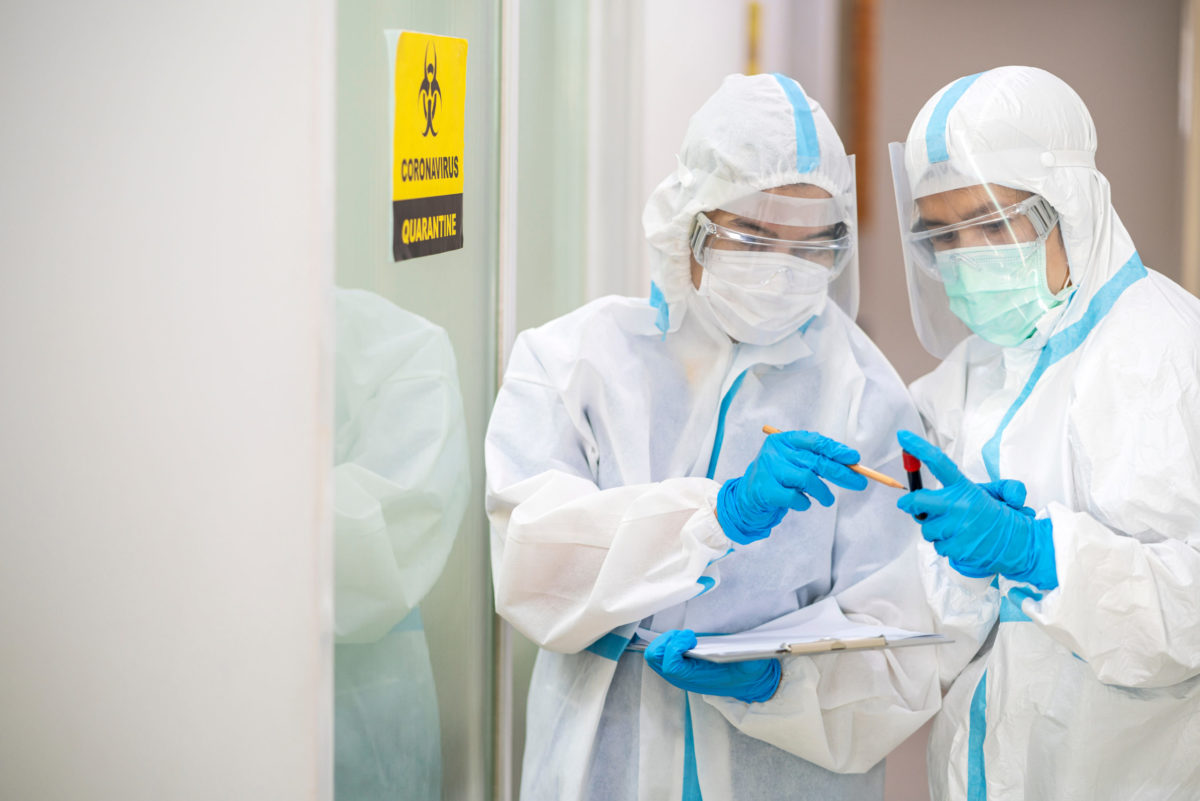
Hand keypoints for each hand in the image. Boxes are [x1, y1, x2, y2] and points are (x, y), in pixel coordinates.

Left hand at [644, 629, 779, 702]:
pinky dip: (668, 641)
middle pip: (655, 659)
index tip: (692, 638)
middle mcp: (683, 677)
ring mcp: (679, 671)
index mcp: (697, 679)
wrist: (749, 680)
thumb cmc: (748, 671)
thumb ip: (745, 656)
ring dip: (666, 640)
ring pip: (655, 655)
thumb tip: (743, 647)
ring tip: (686, 636)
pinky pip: (661, 652)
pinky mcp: (680, 664)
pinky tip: (685, 639)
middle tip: (686, 636)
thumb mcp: (752, 663)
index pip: (671, 667)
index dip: (675, 648)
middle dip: (666, 642)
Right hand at [717, 430, 866, 543]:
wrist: (747, 497)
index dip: (837, 450)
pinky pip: (795, 497)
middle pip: (816, 460)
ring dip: (823, 492)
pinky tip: (803, 503)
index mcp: (784, 440)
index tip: (855, 459)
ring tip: (827, 500)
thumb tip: (852, 465)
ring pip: (807, 478)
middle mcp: (775, 451)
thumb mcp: (793, 462)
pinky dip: (804, 503)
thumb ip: (816, 460)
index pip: (815, 441)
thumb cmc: (777, 478)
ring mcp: (769, 469)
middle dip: (841, 472)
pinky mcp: (766, 490)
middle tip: (860, 483)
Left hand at [895, 430, 1057, 589]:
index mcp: (966, 489)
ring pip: (927, 528)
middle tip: (909, 504)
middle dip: (909, 503)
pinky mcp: (956, 549)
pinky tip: (963, 542)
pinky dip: (946, 545)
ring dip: (935, 529)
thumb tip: (1000, 491)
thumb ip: (998, 485)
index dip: (919, 448)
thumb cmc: (1003, 517)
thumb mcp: (1000, 493)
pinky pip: (938, 546)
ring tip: (957, 528)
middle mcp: (959, 507)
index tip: (903, 436)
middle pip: (918, 501)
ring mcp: (956, 529)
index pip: (939, 463)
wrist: (1022, 546)